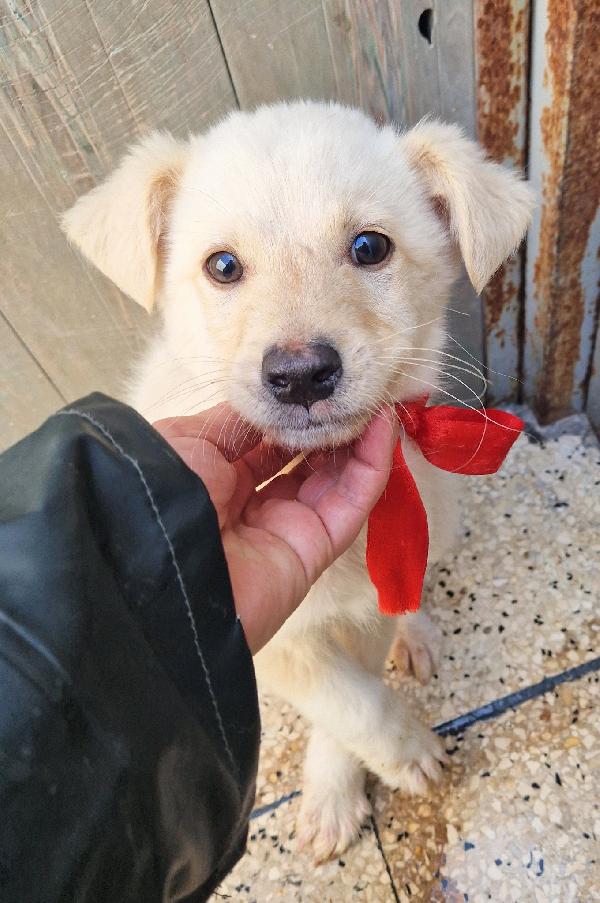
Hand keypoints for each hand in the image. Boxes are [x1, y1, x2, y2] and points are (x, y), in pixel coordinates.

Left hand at [154, 405, 398, 652]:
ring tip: (379, 398)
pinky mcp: (314, 551)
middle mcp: (252, 505)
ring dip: (360, 440)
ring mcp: (286, 529)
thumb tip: (276, 403)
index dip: (296, 415)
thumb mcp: (190, 440)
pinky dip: (372, 467)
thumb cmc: (169, 491)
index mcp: (217, 478)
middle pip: (306, 461)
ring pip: (335, 480)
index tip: (321, 385)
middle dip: (331, 426)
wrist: (161, 565)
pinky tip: (384, 428)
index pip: (269, 443)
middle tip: (358, 388)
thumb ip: (237, 421)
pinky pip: (350, 505)